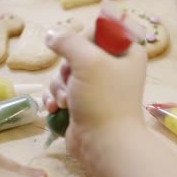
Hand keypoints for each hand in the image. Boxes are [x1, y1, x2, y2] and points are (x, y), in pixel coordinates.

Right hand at [42, 28, 146, 161]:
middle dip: (67, 69)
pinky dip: (55, 98)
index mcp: (126, 53)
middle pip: (76, 52)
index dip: (82, 40)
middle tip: (72, 83)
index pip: (98, 31)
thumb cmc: (103, 100)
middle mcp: (113, 67)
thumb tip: (51, 35)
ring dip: (59, 86)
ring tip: (66, 102)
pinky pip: (61, 91)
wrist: (104, 144)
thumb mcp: (87, 61)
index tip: (80, 54)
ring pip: (65, 73)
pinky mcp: (82, 103)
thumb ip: (67, 41)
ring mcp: (96, 87)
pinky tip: (55, 108)